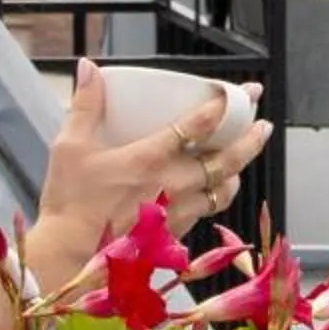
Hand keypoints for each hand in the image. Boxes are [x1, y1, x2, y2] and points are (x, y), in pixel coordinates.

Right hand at [29, 59, 275, 285]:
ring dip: (237, 172)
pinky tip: (211, 192)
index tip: (238, 95)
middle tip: (262, 124)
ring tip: (242, 159)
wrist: (66, 260)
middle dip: (249, 139)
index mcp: (149, 158)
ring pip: (222, 190)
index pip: (197, 126)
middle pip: (225, 160)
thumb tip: (88, 69)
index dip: (221, 107)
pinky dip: (214, 198)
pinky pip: (205, 212)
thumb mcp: (69, 147)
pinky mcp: (173, 235)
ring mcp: (176, 212)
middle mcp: (171, 184)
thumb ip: (85, 105)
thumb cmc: (69, 205)